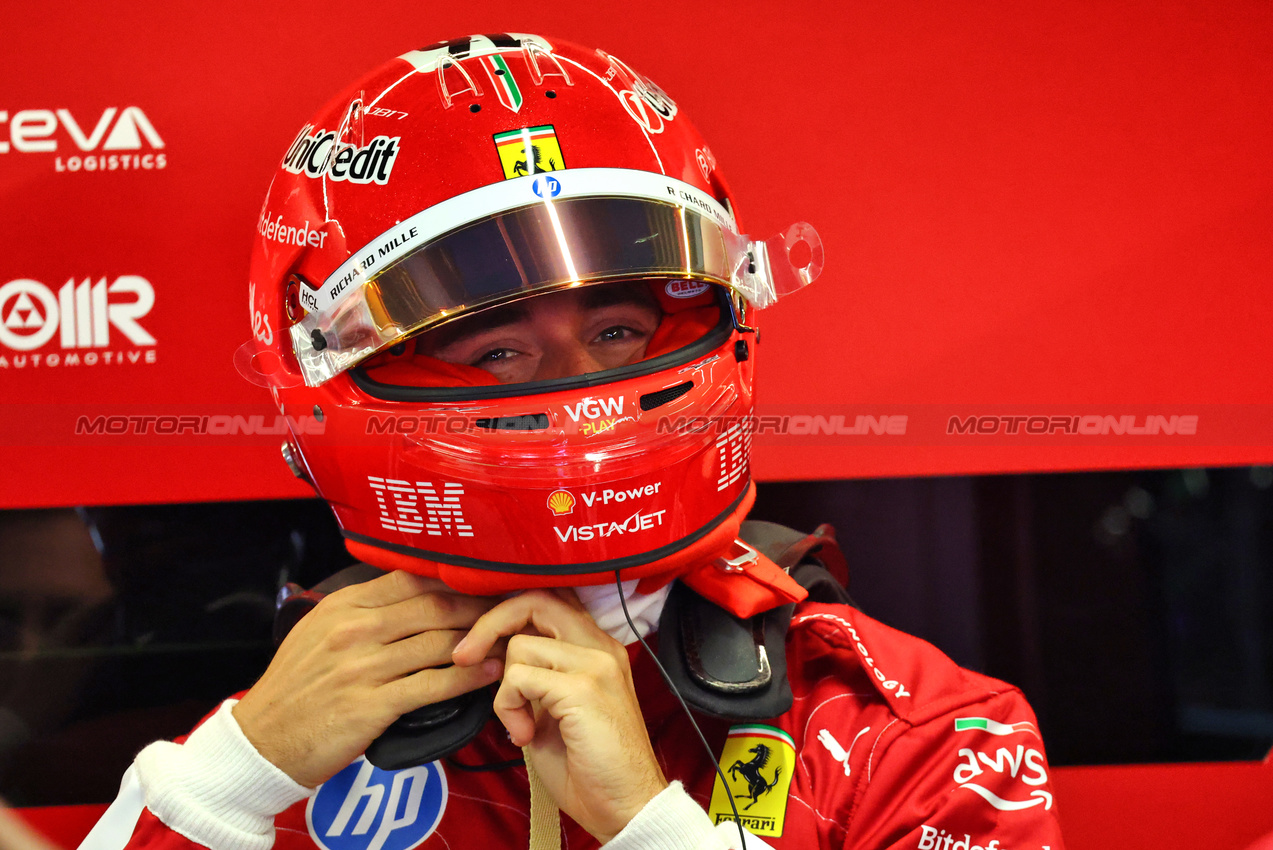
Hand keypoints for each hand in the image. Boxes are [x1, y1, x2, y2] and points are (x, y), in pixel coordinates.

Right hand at [233, 570, 503, 787]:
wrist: (262, 741)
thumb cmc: (296, 688)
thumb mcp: (319, 632)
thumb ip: (362, 610)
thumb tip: (412, 592)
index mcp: (343, 605)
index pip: (412, 578)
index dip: (456, 579)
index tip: (485, 583)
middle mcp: (354, 629)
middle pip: (434, 606)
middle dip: (477, 607)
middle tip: (508, 610)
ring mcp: (362, 666)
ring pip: (438, 643)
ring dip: (481, 642)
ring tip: (507, 641)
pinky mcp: (372, 705)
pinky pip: (432, 685)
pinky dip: (467, 679)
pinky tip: (489, 675)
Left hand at [451, 589, 667, 843]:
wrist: (624, 805)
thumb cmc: (587, 764)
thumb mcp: (553, 706)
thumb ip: (533, 673)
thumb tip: (489, 654)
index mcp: (596, 647)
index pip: (548, 598)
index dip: (508, 612)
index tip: (480, 644)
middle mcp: (600, 645)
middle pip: (534, 599)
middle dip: (489, 625)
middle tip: (466, 657)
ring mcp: (595, 664)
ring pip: (520, 644)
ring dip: (504, 690)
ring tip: (521, 724)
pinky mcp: (583, 688)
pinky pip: (518, 677)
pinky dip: (508, 708)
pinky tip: (525, 735)